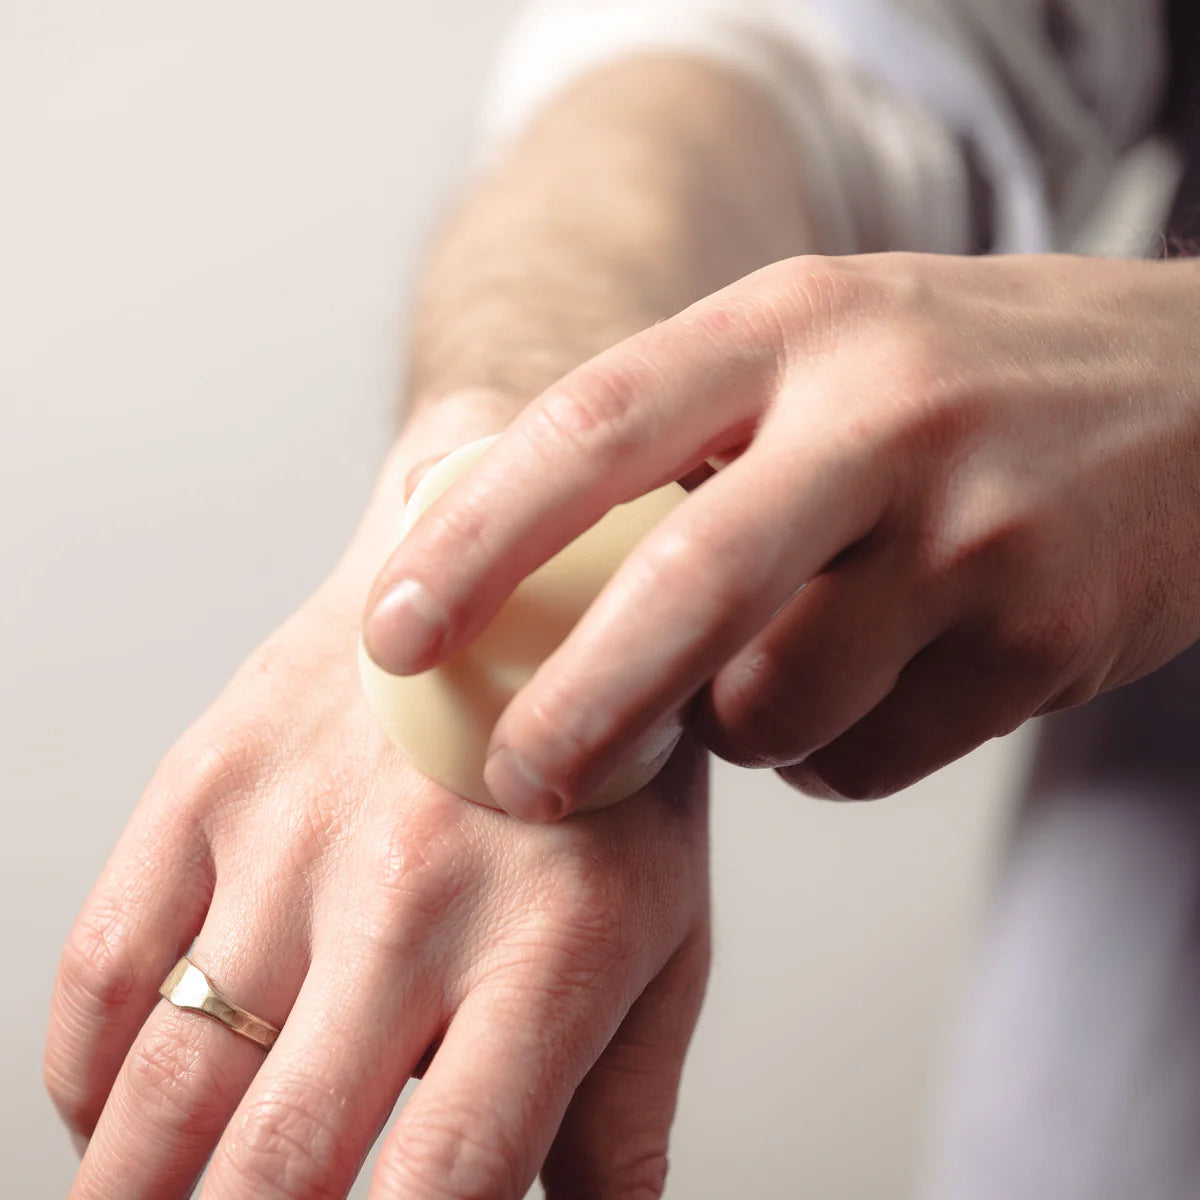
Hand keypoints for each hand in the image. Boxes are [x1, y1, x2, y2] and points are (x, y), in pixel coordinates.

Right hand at [45, 397, 709, 1199]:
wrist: (532, 584)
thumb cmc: (608, 774)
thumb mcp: (664, 937)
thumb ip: (621, 1111)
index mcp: (552, 951)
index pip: (449, 1184)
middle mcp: (415, 897)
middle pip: (279, 1162)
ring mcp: (298, 830)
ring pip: (165, 1083)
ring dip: (127, 1197)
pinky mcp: (216, 774)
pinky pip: (105, 962)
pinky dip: (88, 1074)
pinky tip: (117, 1113)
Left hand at [363, 253, 1199, 813]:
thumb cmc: (962, 379)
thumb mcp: (824, 349)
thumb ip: (689, 440)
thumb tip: (525, 583)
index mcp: (796, 323)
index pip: (594, 427)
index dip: (475, 540)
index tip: (391, 633)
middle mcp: (885, 414)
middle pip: (683, 589)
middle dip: (574, 706)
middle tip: (511, 777)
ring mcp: (975, 532)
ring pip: (774, 704)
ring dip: (735, 728)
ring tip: (767, 677)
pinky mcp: (1042, 641)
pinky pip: (864, 757)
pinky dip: (828, 754)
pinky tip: (870, 687)